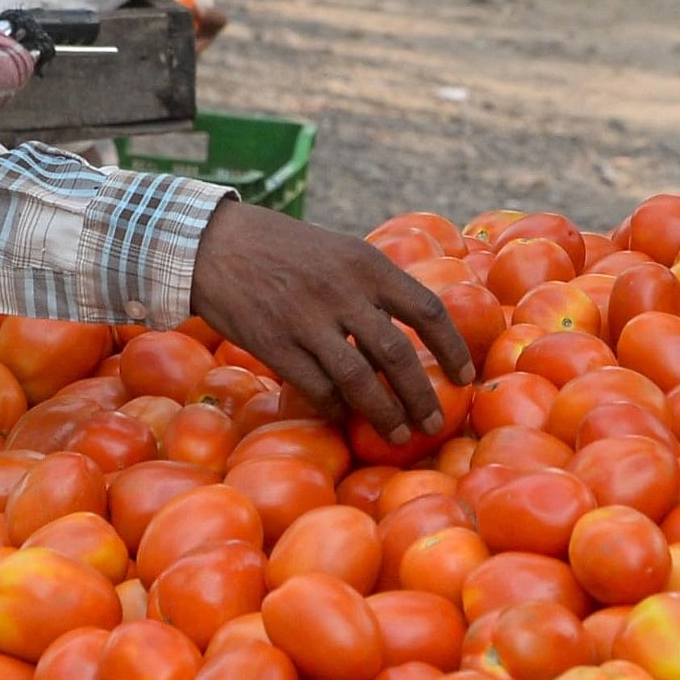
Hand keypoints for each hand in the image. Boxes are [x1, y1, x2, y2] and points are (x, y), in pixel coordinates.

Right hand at [187, 203, 475, 444]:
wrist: (215, 242)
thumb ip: (374, 286)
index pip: (426, 309)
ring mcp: (306, 318)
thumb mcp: (339, 251)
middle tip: (436, 424)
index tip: (465, 377)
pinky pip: (315, 387)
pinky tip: (344, 417)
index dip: (452, 348)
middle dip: (422, 396)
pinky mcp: (272, 342)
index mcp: (366, 263)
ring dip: (384, 414)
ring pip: (359, 379)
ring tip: (400, 437)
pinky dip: (336, 408)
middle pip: (397, 354)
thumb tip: (413, 335)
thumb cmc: (284, 249)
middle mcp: (342, 290)